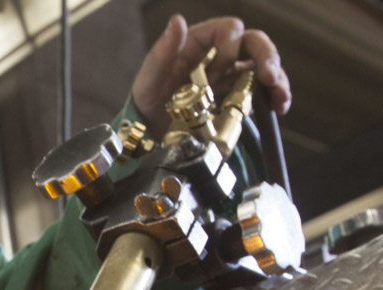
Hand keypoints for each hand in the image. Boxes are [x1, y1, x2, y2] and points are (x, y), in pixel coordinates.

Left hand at [132, 14, 291, 136]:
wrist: (148, 130)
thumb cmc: (147, 99)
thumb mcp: (149, 77)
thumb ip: (162, 51)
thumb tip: (176, 22)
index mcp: (201, 42)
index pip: (229, 30)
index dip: (230, 48)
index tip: (219, 71)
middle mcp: (220, 54)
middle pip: (254, 44)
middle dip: (266, 57)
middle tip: (269, 77)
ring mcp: (229, 75)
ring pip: (262, 67)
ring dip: (276, 79)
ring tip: (280, 96)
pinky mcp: (234, 96)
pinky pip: (260, 90)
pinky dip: (273, 97)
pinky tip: (279, 106)